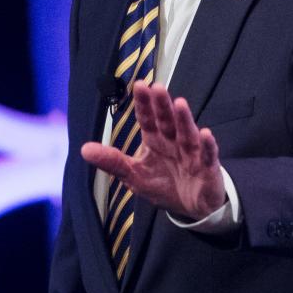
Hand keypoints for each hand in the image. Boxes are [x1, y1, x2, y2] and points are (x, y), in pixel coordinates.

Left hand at [81, 81, 226, 220]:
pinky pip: (208, 155)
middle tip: (157, 88)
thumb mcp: (134, 176)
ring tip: (180, 104)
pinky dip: (207, 145)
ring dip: (184, 119)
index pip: (148, 119)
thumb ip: (112, 162)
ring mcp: (192, 153)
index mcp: (155, 140)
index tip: (139, 86)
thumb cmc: (163, 185)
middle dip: (162, 106)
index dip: (143, 104)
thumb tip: (83, 150)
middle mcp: (173, 142)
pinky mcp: (208, 167)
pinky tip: (205, 134)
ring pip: (187, 133)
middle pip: (167, 121)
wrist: (191, 206)